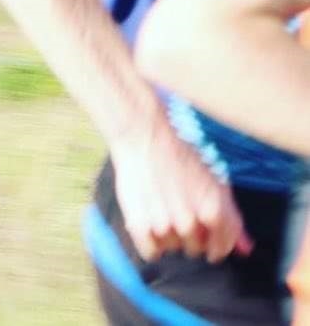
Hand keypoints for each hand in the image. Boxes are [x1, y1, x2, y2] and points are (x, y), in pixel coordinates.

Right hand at [111, 116, 252, 262]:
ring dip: (167, 235)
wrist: (143, 135)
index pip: (221, 248)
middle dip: (189, 235)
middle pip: (195, 249)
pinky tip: (147, 221)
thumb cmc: (179, 154)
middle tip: (176, 210)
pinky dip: (149, 242)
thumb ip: (232, 219)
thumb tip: (246, 250)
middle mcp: (191, 222)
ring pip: (172, 248)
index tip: (203, 238)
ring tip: (159, 208)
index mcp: (214, 212)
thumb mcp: (214, 182)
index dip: (213, 244)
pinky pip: (150, 252)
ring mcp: (164, 225)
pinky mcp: (140, 224)